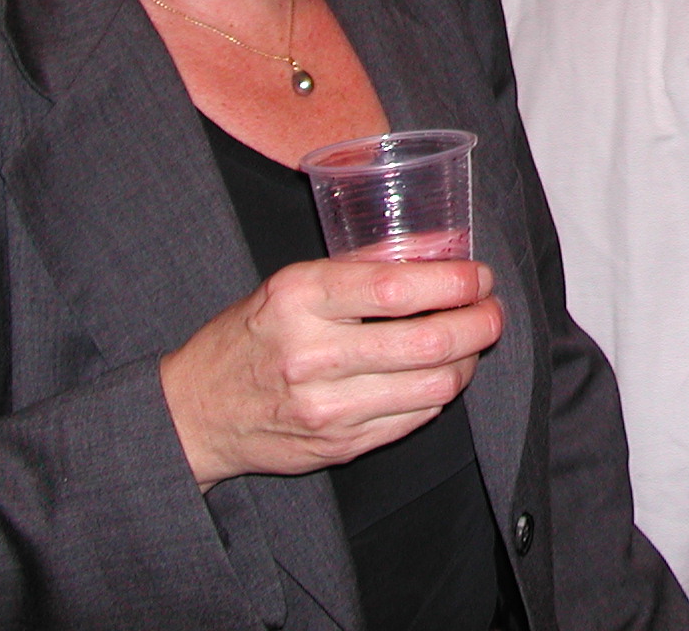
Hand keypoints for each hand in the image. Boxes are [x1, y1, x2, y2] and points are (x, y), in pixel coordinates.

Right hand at [160, 258, 503, 490]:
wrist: (195, 412)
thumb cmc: (252, 335)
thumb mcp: (294, 282)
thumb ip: (368, 262)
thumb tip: (443, 243)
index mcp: (301, 300)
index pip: (399, 289)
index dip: (455, 282)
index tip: (479, 275)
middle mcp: (314, 355)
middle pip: (428, 343)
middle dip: (480, 323)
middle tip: (492, 310)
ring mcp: (329, 408)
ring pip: (433, 386)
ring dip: (469, 360)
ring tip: (473, 340)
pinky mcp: (341, 445)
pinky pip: (416, 418)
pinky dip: (440, 392)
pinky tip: (439, 372)